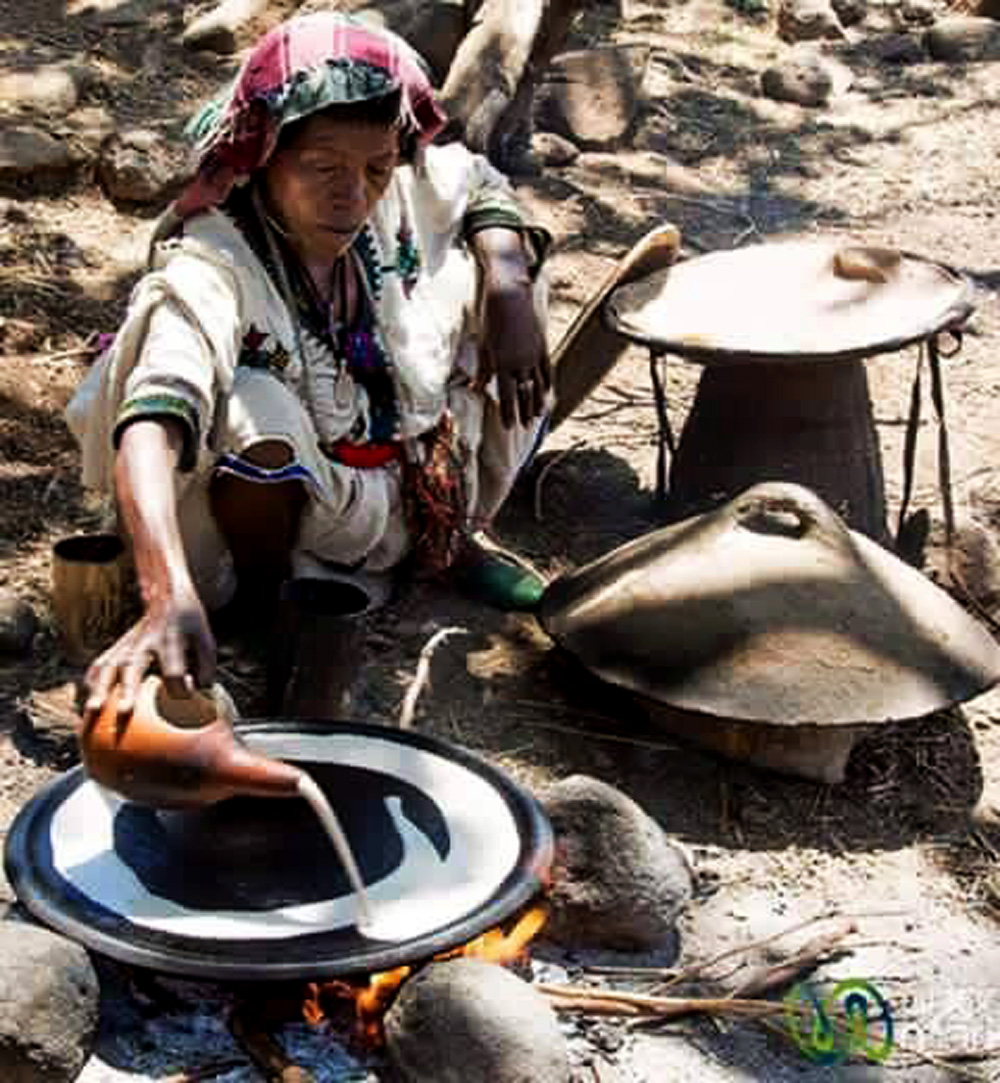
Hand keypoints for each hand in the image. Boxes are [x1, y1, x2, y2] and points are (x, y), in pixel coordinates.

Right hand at [82, 589, 215, 722]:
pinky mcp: (116, 646)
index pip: (174, 671)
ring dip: (99, 690)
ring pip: (108, 667)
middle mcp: (145, 643)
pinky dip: (92, 683)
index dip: (180, 687)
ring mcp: (127, 644)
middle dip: (128, 691)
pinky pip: (99, 666)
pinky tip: (87, 702)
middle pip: (133, 668)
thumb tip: (201, 696)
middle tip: (123, 712)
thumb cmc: (189, 623)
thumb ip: (207, 668)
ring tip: (92, 712)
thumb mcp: (205, 639)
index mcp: (171, 640)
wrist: (166, 595)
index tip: (188, 696)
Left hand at [479, 275, 551, 428]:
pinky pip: (547, 370)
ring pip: (539, 385)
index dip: (508, 413)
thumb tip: (476, 387)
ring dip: (538, 401)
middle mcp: (520, 362)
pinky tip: (547, 393)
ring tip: (538, 415)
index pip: (506, 396)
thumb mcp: (482, 345)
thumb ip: (482, 369)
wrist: (508, 295)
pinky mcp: (542, 345)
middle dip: (525, 412)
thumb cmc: (490, 318)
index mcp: (502, 363)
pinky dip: (547, 383)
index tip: (509, 426)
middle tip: (526, 427)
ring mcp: (534, 355)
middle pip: (525, 394)